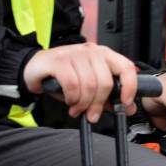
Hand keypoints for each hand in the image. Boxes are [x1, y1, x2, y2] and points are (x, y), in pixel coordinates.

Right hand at [23, 42, 138, 123]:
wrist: (35, 68)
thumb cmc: (63, 75)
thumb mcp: (89, 85)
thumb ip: (108, 96)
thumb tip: (128, 107)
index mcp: (103, 54)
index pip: (125, 67)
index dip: (130, 86)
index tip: (125, 102)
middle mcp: (90, 51)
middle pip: (105, 82)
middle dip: (98, 104)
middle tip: (91, 114)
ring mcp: (74, 54)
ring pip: (89, 85)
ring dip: (83, 103)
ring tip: (77, 108)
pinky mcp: (58, 60)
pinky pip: (72, 84)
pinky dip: (72, 98)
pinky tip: (69, 101)